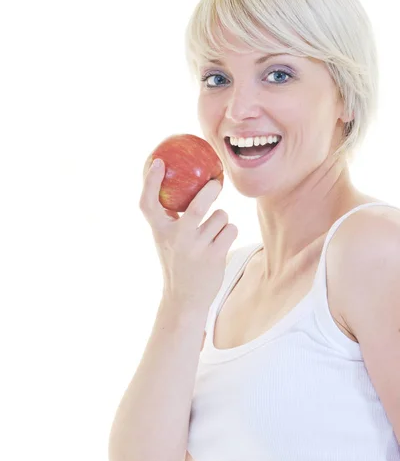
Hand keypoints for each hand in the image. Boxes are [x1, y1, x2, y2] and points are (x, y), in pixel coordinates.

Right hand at [139, 159, 237, 309]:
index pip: (149, 203)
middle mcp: (176, 238)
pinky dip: (229, 232)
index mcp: (160, 231)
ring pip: (221, 216)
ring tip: (212, 234)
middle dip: (211, 190)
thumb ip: (169, 217)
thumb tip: (178, 185)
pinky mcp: (215, 255)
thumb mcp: (166, 239)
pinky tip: (219, 243)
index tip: (159, 162)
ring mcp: (196, 247)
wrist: (184, 298)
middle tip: (216, 184)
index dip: (151, 181)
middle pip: (199, 204)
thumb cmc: (177, 261)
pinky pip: (231, 229)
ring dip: (222, 220)